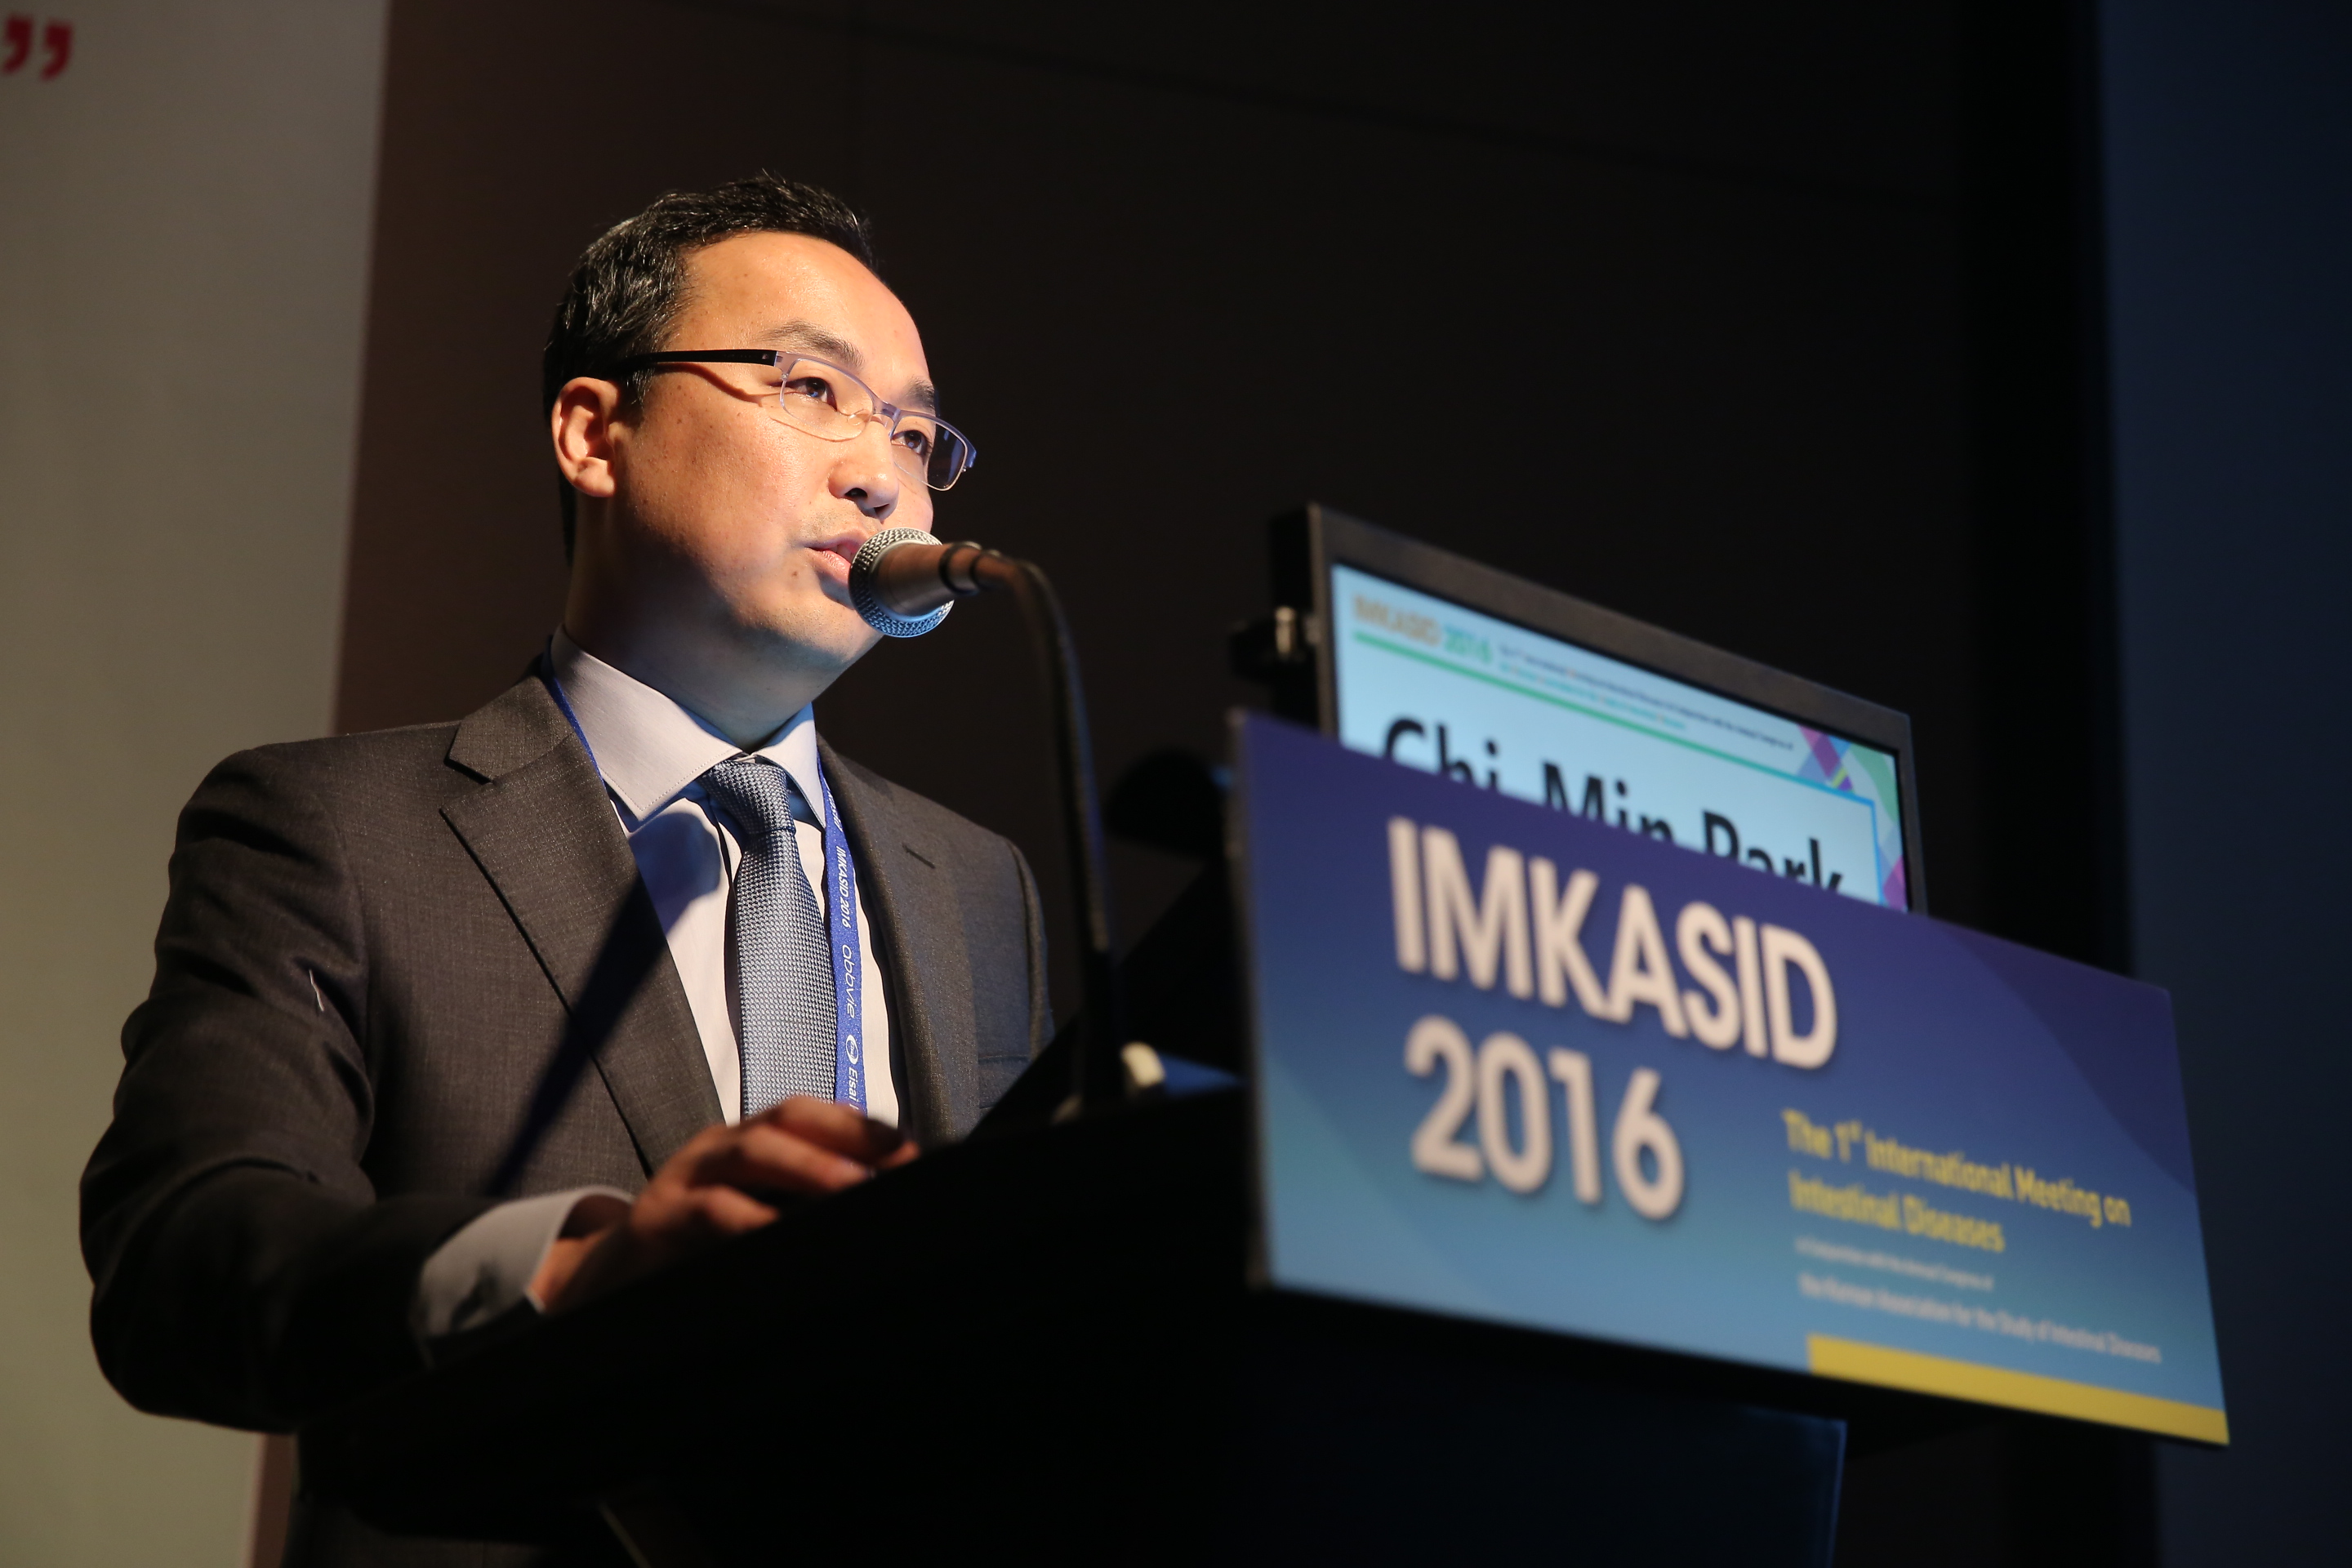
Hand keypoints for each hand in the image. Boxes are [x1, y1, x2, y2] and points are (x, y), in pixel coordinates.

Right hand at [531, 1097, 915, 1310]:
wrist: (601, 1285)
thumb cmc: (692, 1252)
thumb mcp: (746, 1219)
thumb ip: (796, 1208)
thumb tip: (873, 1213)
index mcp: (744, 1143)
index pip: (808, 1115)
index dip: (860, 1126)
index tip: (912, 1149)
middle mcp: (716, 1149)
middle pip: (784, 1122)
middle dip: (843, 1138)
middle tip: (897, 1164)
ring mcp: (682, 1178)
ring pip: (749, 1154)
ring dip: (807, 1169)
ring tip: (852, 1192)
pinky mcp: (655, 1220)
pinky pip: (709, 1212)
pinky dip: (749, 1222)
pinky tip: (781, 1236)